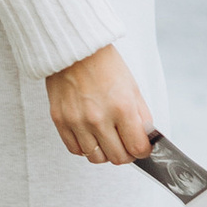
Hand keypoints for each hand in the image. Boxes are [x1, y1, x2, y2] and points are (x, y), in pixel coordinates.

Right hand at [44, 42, 155, 164]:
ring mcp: (77, 121)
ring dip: (104, 152)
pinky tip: (90, 136)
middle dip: (126, 154)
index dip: (142, 151)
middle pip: (117, 158)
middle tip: (125, 144)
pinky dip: (85, 148)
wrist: (74, 49)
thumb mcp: (132, 87)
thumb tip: (146, 140)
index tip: (141, 147)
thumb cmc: (105, 65)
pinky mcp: (60, 120)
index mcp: (121, 107)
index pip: (137, 148)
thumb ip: (141, 117)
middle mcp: (98, 118)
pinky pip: (75, 150)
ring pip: (96, 158)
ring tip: (106, 139)